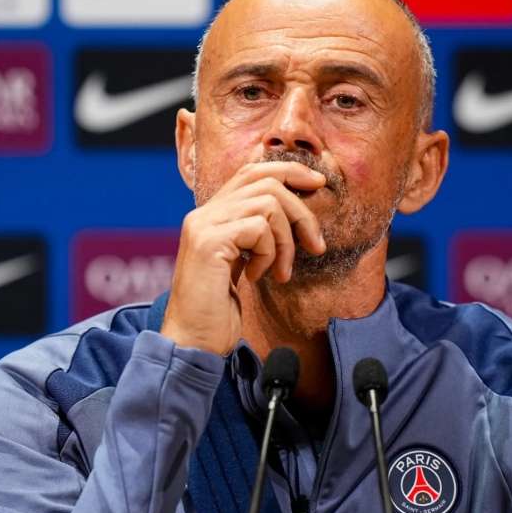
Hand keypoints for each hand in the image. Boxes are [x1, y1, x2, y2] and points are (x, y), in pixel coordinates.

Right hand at [160, 162, 326, 355]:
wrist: (192, 341)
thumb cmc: (219, 309)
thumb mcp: (242, 262)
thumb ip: (256, 233)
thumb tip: (295, 209)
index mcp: (211, 214)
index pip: (252, 171)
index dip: (289, 171)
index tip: (319, 184)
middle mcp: (204, 213)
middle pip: (266, 181)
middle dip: (301, 211)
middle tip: (315, 245)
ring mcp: (204, 225)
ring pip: (268, 203)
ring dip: (286, 241)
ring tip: (281, 272)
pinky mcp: (209, 242)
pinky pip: (259, 228)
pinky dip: (270, 253)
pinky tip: (258, 277)